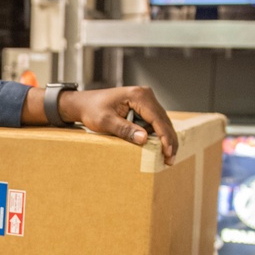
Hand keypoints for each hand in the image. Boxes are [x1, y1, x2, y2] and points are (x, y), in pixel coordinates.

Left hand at [62, 86, 178, 164]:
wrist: (84, 104)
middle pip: (163, 120)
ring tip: (167, 157)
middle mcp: (145, 95)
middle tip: (171, 159)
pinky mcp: (143, 107)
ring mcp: (145, 100)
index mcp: (139, 96)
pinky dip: (157, 135)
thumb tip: (144, 139)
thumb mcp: (106, 121)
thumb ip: (124, 129)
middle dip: (169, 140)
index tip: (169, 152)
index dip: (165, 137)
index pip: (157, 119)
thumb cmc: (92, 110)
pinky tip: (158, 148)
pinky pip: (154, 122)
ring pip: (161, 122)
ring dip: (165, 139)